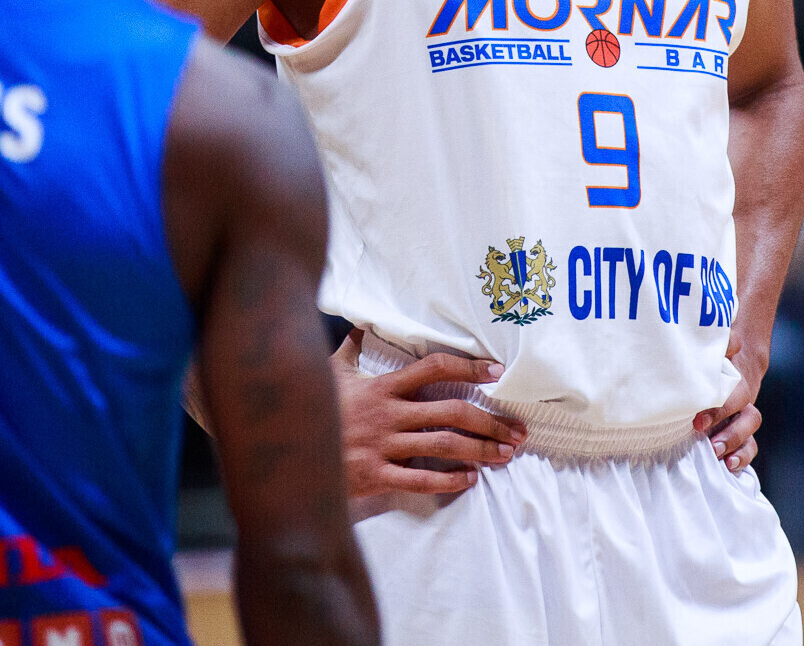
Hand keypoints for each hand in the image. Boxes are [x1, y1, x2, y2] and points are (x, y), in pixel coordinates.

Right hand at [330, 330, 526, 497]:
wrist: (285, 450)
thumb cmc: (314, 409)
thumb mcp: (330, 372)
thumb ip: (351, 349)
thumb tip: (361, 323)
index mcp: (383, 386)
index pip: (435, 368)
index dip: (469, 369)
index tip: (497, 373)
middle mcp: (389, 414)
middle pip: (452, 412)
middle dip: (490, 421)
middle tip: (517, 430)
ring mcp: (383, 445)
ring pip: (443, 445)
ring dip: (480, 450)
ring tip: (506, 455)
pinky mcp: (375, 476)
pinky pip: (419, 479)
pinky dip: (449, 480)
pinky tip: (469, 479)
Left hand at [693, 328, 769, 473]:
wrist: (733, 362)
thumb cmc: (714, 358)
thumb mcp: (714, 349)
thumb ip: (722, 344)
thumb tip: (731, 342)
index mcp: (736, 379)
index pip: (735, 394)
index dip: (720, 410)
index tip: (698, 422)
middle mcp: (743, 399)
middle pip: (748, 417)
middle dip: (730, 433)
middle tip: (710, 444)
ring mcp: (743, 417)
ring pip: (751, 433)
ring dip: (737, 446)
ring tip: (722, 459)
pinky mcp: (740, 432)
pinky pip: (748, 447)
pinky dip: (742, 458)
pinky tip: (729, 468)